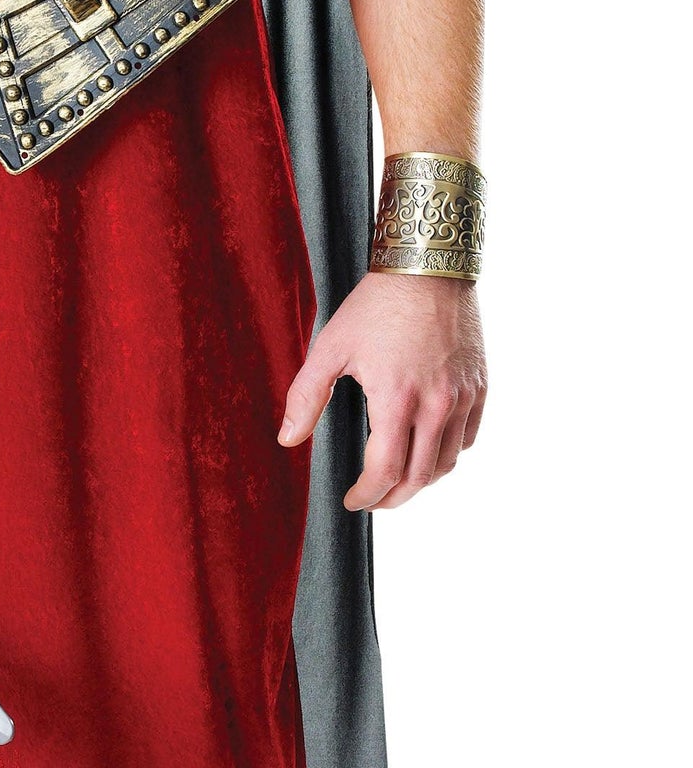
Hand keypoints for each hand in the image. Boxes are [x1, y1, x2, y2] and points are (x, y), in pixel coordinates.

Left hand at [278, 272, 486, 510]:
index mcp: (396, 399)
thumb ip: (307, 397)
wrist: (428, 265)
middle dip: (393, 498)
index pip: (384, 471)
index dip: (367, 495)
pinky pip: (468, 436)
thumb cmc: (376, 304)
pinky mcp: (479, 385)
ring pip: (447, 462)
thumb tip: (287, 440)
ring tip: (399, 480)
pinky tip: (429, 449)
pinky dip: (448, 453)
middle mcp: (436, 404)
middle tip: (373, 500)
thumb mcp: (331, 347)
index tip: (352, 501)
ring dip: (422, 481)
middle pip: (419, 477)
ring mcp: (462, 396)